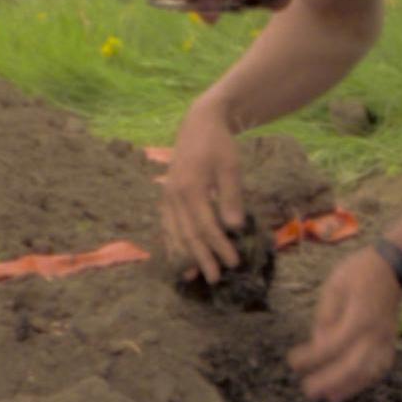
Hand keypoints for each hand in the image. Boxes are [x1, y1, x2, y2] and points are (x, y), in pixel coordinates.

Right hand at [159, 104, 249, 278]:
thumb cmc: (219, 144)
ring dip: (185, 256)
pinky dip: (171, 243)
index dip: (220, 247)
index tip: (233, 262)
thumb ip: (231, 197)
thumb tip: (235, 227)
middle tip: (214, 278)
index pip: (207, 227)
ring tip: (193, 275)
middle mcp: (174, 196)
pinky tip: (177, 256)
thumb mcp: (231, 166)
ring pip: (174, 233)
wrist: (199, 123)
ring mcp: (167, 197)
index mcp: (191, 188)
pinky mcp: (166, 196)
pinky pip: (166, 225)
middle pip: (188, 235)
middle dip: (202, 258)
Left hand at [288, 247, 401, 401]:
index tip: (292, 361)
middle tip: (308, 389)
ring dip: (348, 387)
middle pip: (352, 366)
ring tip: (328, 397)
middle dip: (329, 381)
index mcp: (359, 317)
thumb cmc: (359, 272)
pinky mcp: (391, 342)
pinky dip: (365, 381)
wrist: (391, 266)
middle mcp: (375, 333)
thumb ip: (325, 317)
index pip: (332, 346)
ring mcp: (386, 340)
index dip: (311, 357)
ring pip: (369, 372)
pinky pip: (379, 368)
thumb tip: (317, 344)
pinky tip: (351, 387)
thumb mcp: (334, 286)